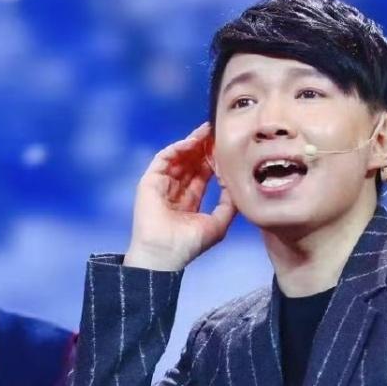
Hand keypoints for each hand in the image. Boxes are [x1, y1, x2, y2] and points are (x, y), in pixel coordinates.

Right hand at [123, 123, 236, 270]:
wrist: (165, 253)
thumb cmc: (189, 244)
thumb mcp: (218, 223)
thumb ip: (229, 204)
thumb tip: (236, 184)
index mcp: (189, 200)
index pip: (203, 173)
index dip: (215, 160)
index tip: (228, 148)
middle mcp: (175, 190)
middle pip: (191, 161)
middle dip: (205, 147)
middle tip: (220, 132)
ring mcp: (161, 184)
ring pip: (178, 156)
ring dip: (194, 143)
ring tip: (209, 131)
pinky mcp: (150, 181)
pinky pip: (164, 158)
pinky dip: (178, 148)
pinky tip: (193, 142)